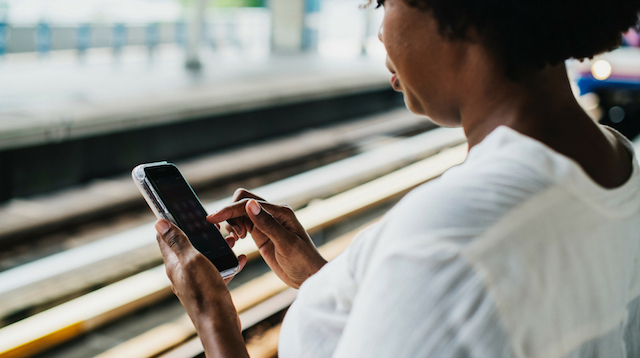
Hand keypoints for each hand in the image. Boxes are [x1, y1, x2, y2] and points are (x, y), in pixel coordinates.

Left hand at [155, 219, 248, 357]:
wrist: (220, 323)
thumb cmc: (204, 291)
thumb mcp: (191, 260)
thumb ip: (177, 241)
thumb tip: (158, 222)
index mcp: (174, 263)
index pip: (166, 237)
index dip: (171, 222)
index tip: (182, 209)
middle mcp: (182, 271)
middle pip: (189, 245)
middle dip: (201, 233)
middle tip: (216, 224)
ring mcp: (196, 280)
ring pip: (206, 256)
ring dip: (218, 246)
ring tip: (232, 239)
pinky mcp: (210, 288)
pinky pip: (219, 270)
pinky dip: (228, 262)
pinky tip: (239, 258)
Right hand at [207, 189, 326, 288]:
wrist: (309, 277)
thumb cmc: (303, 261)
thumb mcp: (286, 244)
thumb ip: (267, 224)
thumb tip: (250, 205)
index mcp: (280, 211)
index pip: (248, 203)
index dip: (229, 209)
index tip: (212, 219)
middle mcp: (272, 214)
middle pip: (242, 201)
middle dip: (230, 213)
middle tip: (235, 235)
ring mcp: (265, 224)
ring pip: (240, 212)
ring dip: (232, 222)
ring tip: (237, 239)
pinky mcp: (261, 234)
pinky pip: (242, 225)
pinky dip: (234, 229)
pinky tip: (236, 241)